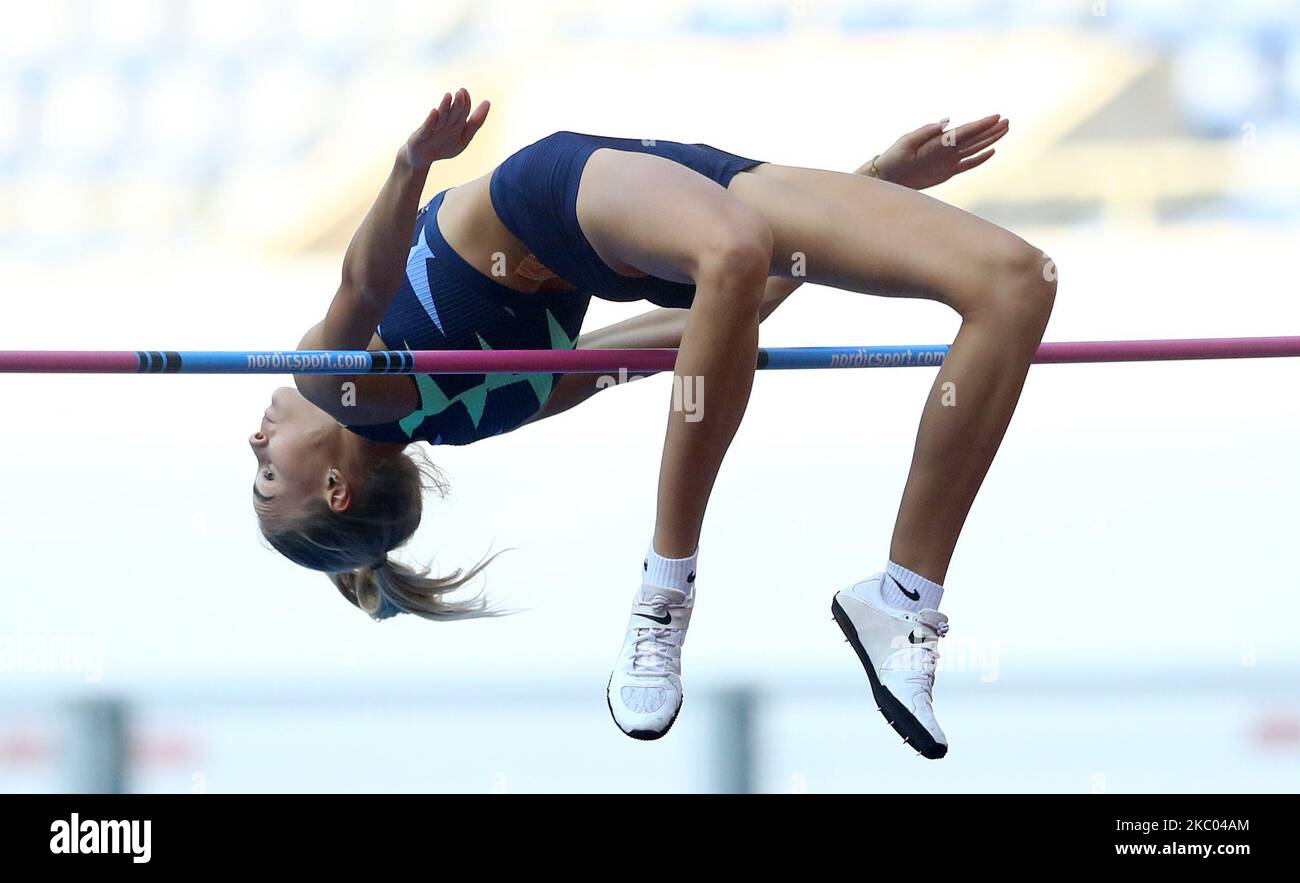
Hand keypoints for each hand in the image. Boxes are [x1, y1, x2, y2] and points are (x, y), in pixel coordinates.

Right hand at [402, 88, 489, 168]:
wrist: (422, 157)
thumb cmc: (443, 146)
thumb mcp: (463, 139)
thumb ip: (475, 124)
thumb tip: (487, 102)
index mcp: (456, 123)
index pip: (464, 110)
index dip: (467, 102)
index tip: (468, 93)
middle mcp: (445, 123)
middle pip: (454, 113)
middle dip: (458, 104)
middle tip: (461, 92)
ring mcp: (433, 128)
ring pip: (441, 117)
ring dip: (445, 107)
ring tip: (448, 96)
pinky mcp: (422, 134)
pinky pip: (428, 127)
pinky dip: (431, 120)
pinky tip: (434, 112)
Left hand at [866, 114, 1007, 189]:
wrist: (887, 177)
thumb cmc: (894, 157)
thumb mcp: (907, 142)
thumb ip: (926, 131)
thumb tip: (947, 121)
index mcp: (939, 140)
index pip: (965, 131)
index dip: (981, 125)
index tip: (996, 117)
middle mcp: (947, 148)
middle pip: (974, 138)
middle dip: (991, 130)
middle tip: (1007, 121)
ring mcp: (948, 160)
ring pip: (975, 149)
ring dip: (990, 140)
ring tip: (1005, 130)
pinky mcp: (947, 172)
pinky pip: (968, 165)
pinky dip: (980, 159)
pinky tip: (992, 151)